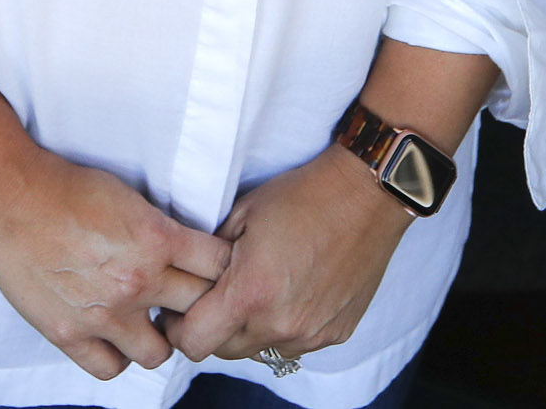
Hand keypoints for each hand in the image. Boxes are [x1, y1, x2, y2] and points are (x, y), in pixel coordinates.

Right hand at [0, 148, 232, 380]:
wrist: (9, 200)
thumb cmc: (66, 188)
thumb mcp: (129, 197)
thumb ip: (159, 230)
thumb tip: (185, 251)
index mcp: (156, 238)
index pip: (219, 265)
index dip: (221, 267)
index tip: (214, 268)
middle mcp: (138, 281)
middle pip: (199, 308)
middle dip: (197, 303)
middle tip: (185, 298)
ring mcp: (105, 314)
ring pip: (160, 352)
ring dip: (159, 338)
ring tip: (147, 321)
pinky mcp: (70, 334)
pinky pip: (111, 367)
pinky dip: (116, 356)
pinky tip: (113, 337)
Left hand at [169, 143, 412, 364]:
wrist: (365, 194)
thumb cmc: (303, 196)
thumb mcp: (243, 215)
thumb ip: (212, 259)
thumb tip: (192, 282)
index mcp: (251, 294)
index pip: (194, 342)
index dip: (180, 327)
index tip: (182, 309)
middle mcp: (280, 323)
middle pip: (224, 351)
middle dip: (214, 328)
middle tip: (219, 295)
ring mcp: (311, 333)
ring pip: (260, 350)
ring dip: (251, 329)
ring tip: (261, 288)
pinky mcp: (335, 333)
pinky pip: (295, 344)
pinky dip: (285, 326)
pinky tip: (292, 291)